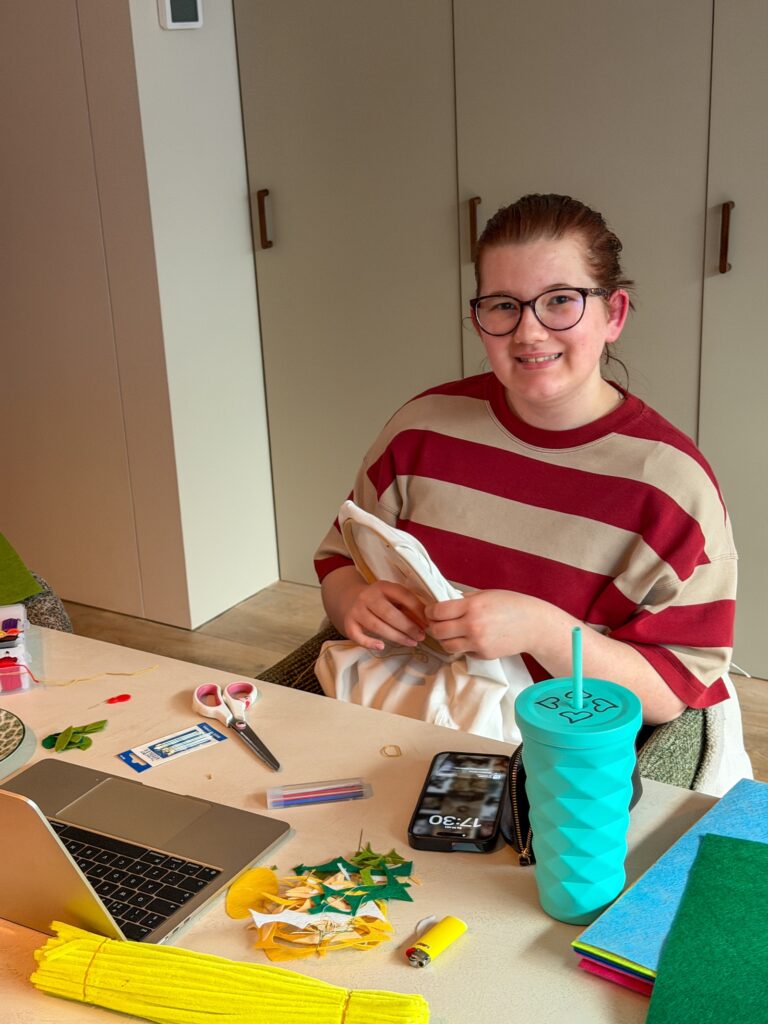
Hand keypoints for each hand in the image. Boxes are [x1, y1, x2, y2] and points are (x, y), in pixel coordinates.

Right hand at [338, 578, 427, 650]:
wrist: (350, 598)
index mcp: (383, 586)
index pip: (403, 595)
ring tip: (412, 643)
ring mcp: (356, 610)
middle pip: (389, 614)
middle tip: (421, 636)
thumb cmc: (380, 600)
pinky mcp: (348, 623)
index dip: (417, 609)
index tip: (428, 622)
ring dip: (396, 637)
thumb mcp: (392, 597)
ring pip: (376, 626)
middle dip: (408, 627)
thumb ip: (407, 606)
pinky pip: (357, 635)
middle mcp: (368, 596)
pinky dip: (369, 642)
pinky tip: (382, 646)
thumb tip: (426, 622)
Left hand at [424, 589, 541, 659]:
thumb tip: (443, 603)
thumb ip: (464, 599)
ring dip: (445, 639)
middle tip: (437, 623)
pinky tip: (470, 638)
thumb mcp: (486, 595)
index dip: (430, 612)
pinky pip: (463, 652)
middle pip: (438, 631)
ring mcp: (478, 642)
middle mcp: (472, 625)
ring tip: (451, 632)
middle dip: (434, 626)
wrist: (533, 625)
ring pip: (446, 645)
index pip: (438, 611)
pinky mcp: (483, 654)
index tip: (431, 611)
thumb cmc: (511, 605)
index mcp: (472, 606)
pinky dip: (462, 646)